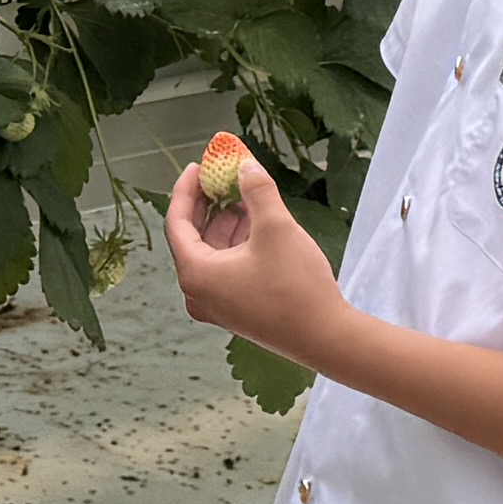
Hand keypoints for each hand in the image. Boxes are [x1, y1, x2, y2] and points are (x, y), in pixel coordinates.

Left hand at [166, 145, 353, 371]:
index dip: (186, 190)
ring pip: (212, 253)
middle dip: (209, 205)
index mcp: (196, 274)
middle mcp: (198, 293)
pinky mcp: (237, 310)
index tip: (198, 167)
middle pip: (193, 238)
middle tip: (222, 177)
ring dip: (226, 224)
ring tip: (247, 197)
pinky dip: (236, 245)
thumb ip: (256, 190)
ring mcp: (217, 305)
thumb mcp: (276, 227)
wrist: (325, 338)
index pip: (177, 223)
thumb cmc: (295, 287)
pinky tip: (258, 226)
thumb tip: (246, 166)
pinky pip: (226, 269)